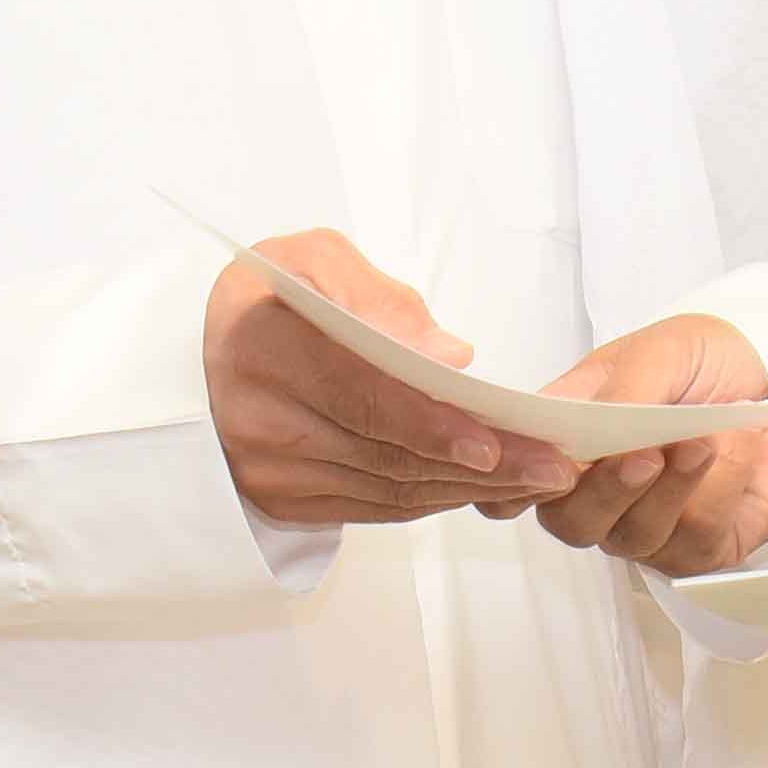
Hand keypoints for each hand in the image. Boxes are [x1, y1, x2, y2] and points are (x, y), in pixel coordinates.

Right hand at [207, 231, 574, 524]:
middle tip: (551, 467)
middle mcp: (256, 418)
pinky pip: (375, 508)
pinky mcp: (285, 500)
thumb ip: (380, 299)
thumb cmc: (277, 294)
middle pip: (384, 452)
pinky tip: (484, 487)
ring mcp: (268, 469)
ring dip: (468, 489)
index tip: (490, 442)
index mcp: (259, 343)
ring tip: (537, 478)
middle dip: (478, 467)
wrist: (216, 346)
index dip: (428, 424)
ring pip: (387, 489)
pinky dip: (435, 498)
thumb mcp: (318, 260)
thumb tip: (450, 358)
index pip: (358, 394)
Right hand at [535, 315, 767, 575]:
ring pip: (632, 535)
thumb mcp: (661, 351)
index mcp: (567, 434)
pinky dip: (716, 493)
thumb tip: (591, 425)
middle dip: (605, 492)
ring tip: (702, 442)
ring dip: (671, 489)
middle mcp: (595, 488)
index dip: (512, 480)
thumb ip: (624, 389)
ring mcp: (642, 524)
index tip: (549, 463)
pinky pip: (692, 541)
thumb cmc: (707, 361)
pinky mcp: (694, 549)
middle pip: (567, 521)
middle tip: (644, 455)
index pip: (511, 476)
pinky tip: (733, 454)